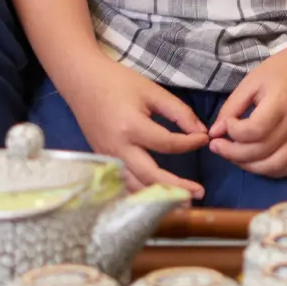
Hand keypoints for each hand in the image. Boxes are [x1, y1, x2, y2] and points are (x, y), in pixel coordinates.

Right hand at [59, 54, 207, 194]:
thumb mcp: (152, 91)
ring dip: (158, 196)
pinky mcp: (103, 162)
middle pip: (150, 176)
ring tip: (182, 202)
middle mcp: (118, 149)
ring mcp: (108, 159)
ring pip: (135, 186)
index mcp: (131, 127)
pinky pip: (123, 184)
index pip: (167, 144)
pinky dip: (139, 194)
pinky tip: (155, 199)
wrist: (82, 83)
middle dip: (176, 187)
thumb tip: (201, 133)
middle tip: (199, 193)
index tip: (204, 139)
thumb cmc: (118, 83)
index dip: (190, 143)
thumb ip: (179, 112)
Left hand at [208, 45, 286, 177]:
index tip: (226, 123)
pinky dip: (269, 170)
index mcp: (280, 104)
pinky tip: (256, 160)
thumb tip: (215, 133)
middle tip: (217, 146)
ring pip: (274, 166)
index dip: (233, 132)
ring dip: (249, 166)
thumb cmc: (283, 69)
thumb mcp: (252, 81)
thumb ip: (232, 107)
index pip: (253, 131)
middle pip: (260, 152)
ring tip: (234, 155)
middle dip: (232, 153)